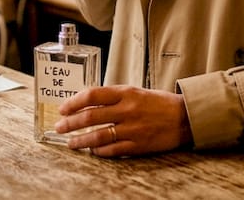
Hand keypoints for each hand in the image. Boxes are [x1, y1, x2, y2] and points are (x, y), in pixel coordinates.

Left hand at [54, 85, 192, 157]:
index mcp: (126, 93)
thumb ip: (113, 96)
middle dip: (70, 123)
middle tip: (60, 127)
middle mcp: (127, 110)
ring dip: (80, 141)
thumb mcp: (135, 91)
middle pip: (90, 117)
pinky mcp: (138, 145)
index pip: (92, 95)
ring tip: (70, 143)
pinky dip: (99, 151)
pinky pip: (112, 150)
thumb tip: (87, 102)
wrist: (184, 118)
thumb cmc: (158, 103)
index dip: (74, 102)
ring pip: (98, 136)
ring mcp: (132, 129)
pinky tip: (92, 151)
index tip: (63, 109)